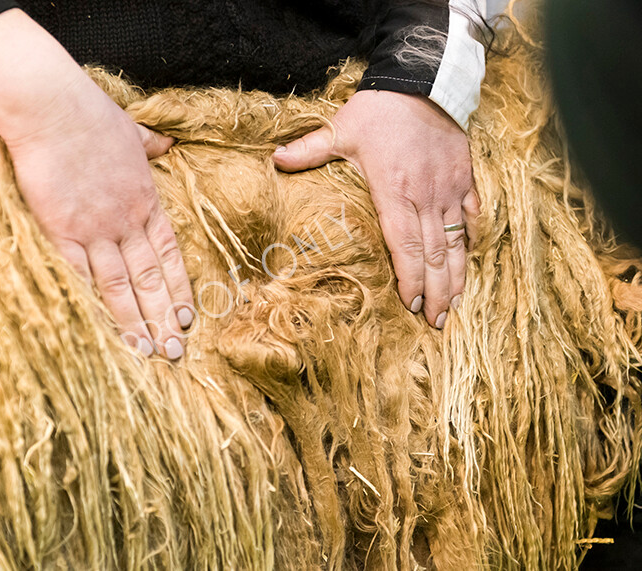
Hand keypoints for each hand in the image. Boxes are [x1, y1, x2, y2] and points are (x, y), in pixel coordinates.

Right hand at [0, 9, 193, 357]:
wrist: (52, 109)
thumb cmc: (91, 115)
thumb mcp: (132, 129)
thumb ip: (151, 144)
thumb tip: (169, 143)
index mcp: (146, 200)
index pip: (169, 254)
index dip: (178, 288)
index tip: (186, 316)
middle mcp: (126, 221)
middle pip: (149, 278)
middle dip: (163, 317)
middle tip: (175, 351)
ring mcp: (95, 228)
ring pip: (119, 285)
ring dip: (134, 321)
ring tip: (146, 352)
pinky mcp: (62, 231)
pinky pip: (80, 276)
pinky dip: (92, 304)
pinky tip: (102, 329)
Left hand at [273, 90, 478, 327]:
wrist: (423, 80)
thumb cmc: (379, 110)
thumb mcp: (341, 129)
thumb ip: (309, 149)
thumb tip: (273, 160)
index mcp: (394, 192)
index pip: (404, 246)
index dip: (409, 280)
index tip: (409, 306)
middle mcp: (426, 197)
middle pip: (433, 255)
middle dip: (435, 292)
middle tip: (435, 323)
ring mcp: (449, 190)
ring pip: (456, 242)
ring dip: (455, 277)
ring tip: (453, 307)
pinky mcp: (464, 178)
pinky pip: (472, 216)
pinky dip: (470, 242)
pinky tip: (467, 262)